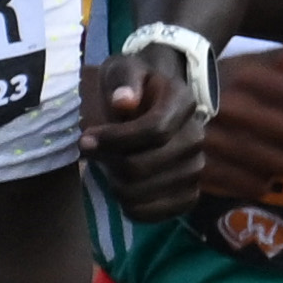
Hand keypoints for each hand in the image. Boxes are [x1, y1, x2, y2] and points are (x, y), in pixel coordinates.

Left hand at [78, 37, 211, 215]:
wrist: (153, 101)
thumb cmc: (132, 86)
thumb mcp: (123, 69)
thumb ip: (124, 80)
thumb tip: (124, 101)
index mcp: (183, 102)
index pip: (154, 130)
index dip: (115, 139)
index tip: (86, 140)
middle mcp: (196, 137)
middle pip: (144, 165)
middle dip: (109, 163)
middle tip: (93, 155)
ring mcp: (196, 168)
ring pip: (145, 192)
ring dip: (116, 185)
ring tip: (108, 169)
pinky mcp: (190, 194)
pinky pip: (160, 214)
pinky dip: (133, 208)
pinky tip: (120, 190)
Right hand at [191, 42, 282, 204]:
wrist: (144, 109)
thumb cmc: (205, 85)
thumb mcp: (237, 65)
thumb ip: (278, 60)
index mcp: (244, 79)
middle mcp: (235, 110)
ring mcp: (222, 144)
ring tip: (280, 152)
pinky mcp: (208, 173)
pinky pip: (259, 186)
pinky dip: (263, 181)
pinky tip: (255, 169)